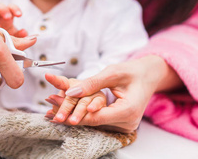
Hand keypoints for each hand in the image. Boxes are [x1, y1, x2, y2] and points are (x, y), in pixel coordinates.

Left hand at [44, 56, 182, 132]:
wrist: (149, 76)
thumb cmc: (132, 71)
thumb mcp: (112, 72)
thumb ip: (91, 83)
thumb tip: (70, 92)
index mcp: (128, 111)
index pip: (95, 117)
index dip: (73, 111)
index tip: (54, 102)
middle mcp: (127, 123)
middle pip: (92, 122)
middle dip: (69, 112)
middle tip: (49, 102)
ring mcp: (124, 127)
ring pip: (94, 123)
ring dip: (74, 113)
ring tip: (53, 105)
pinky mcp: (120, 125)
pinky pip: (98, 121)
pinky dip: (83, 114)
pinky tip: (67, 108)